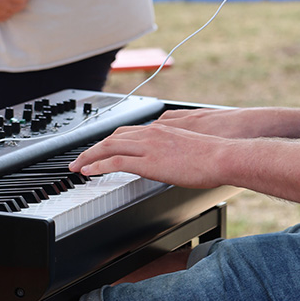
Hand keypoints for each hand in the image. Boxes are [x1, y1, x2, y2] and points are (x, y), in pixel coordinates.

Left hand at [68, 119, 233, 189]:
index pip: (127, 132)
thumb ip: (174, 148)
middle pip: (112, 137)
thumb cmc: (213, 153)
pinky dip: (97, 165)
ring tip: (76, 166)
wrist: (222, 155)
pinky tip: (88, 171)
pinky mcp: (148, 161)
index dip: (109, 141)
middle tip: (80, 158)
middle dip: (93, 147)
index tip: (99, 149)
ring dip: (88, 156)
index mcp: (160, 129)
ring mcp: (148, 145)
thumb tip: (170, 158)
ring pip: (108, 147)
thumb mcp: (189, 145)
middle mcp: (151, 132)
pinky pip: (115, 161)